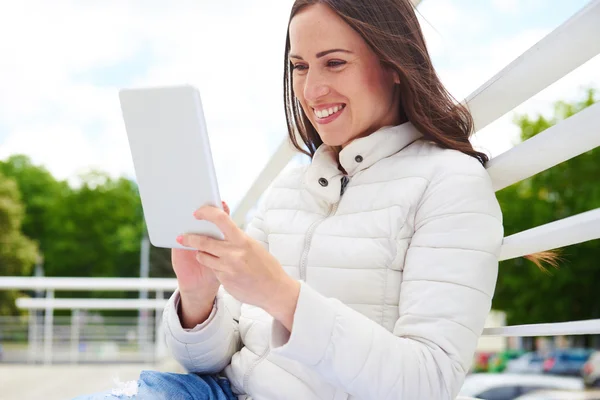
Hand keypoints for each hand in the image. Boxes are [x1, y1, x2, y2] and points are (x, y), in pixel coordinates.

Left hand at [177, 204, 300, 329]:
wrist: (274, 290)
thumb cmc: (266, 266)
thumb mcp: (253, 246)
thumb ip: (236, 237)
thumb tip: (221, 225)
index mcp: (242, 240)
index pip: (221, 219)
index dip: (206, 213)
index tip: (197, 213)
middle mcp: (233, 254)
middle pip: (203, 242)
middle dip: (189, 238)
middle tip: (182, 237)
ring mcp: (228, 269)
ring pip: (203, 257)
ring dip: (201, 254)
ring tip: (205, 254)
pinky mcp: (225, 281)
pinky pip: (212, 270)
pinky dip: (214, 267)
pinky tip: (225, 270)